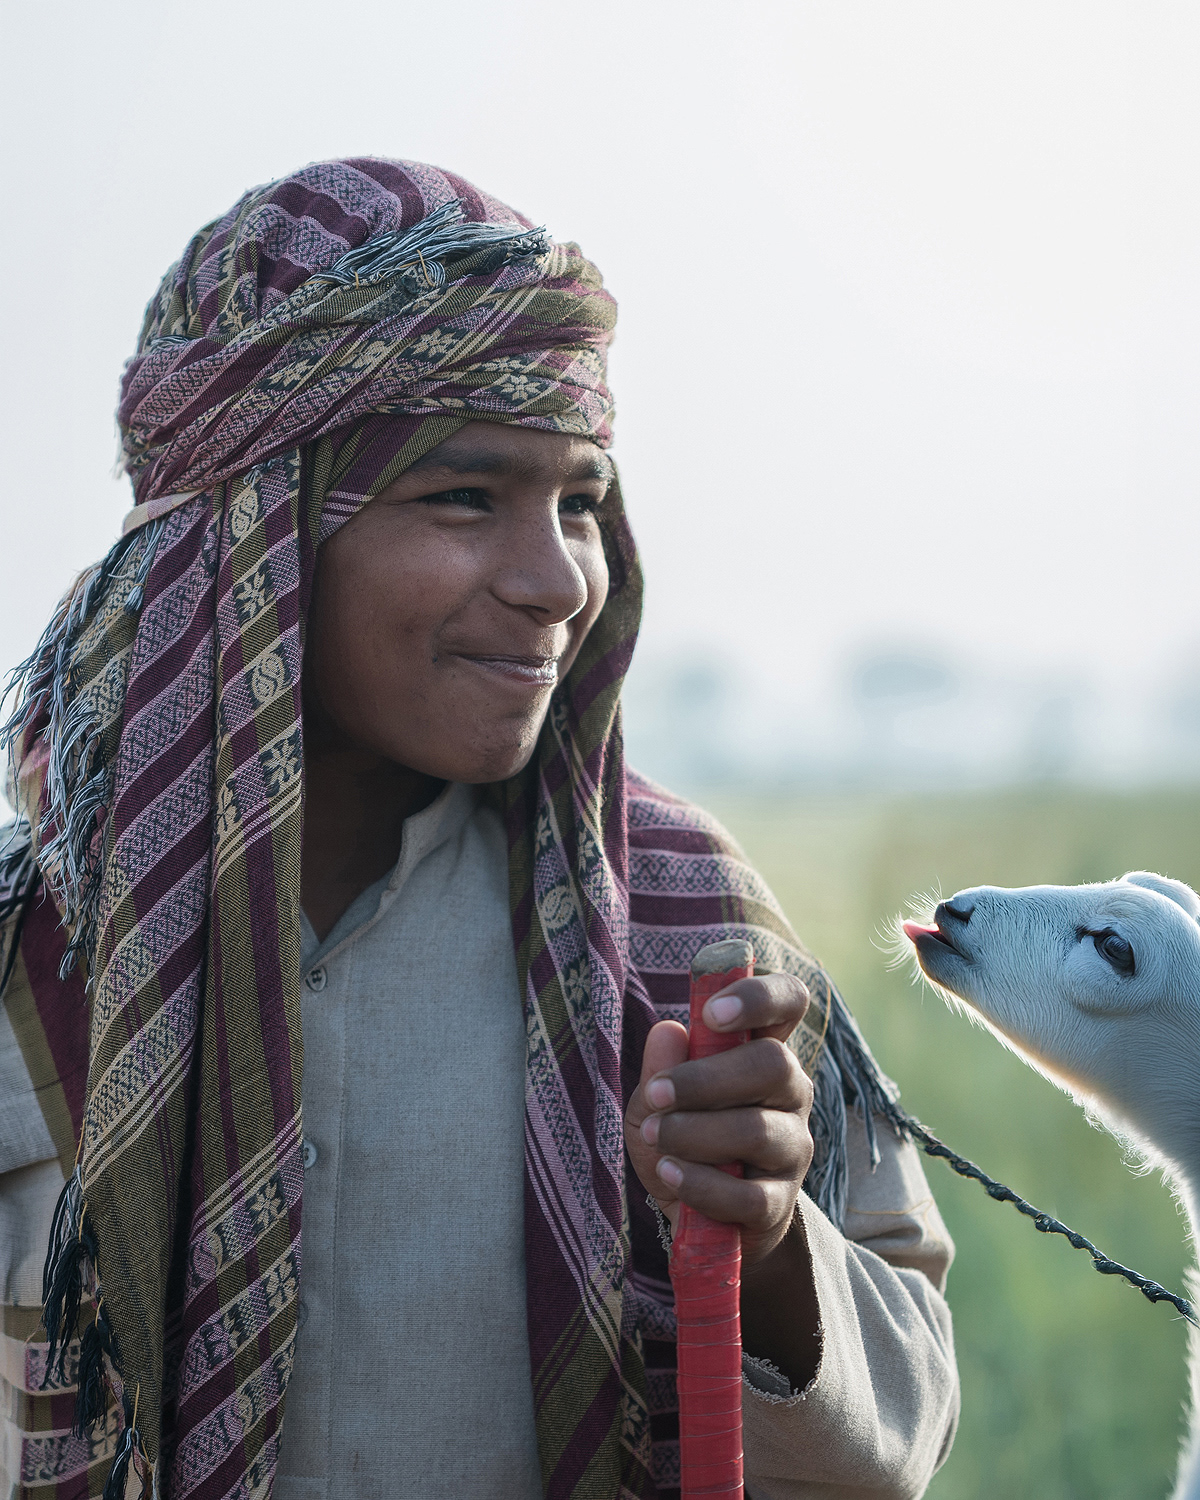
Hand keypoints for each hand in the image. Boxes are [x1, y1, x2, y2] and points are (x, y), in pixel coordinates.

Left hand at [624, 972, 814, 1267]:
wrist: (695, 1220)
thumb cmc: (679, 1141)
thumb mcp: (653, 1102)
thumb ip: (660, 1067)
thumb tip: (669, 1032)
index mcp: (762, 1050)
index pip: (788, 1002)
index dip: (758, 996)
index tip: (711, 1013)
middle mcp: (790, 1091)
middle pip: (774, 1063)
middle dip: (705, 1079)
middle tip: (657, 1094)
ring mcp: (792, 1147)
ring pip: (757, 1129)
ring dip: (693, 1132)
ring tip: (656, 1137)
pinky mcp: (780, 1202)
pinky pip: (747, 1194)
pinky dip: (699, 1183)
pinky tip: (669, 1174)